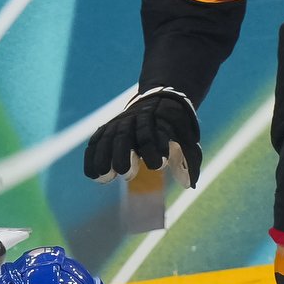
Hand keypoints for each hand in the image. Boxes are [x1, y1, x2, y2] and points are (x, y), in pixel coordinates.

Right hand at [84, 86, 201, 184]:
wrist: (160, 99)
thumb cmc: (175, 126)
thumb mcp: (187, 137)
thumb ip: (190, 159)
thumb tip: (190, 184)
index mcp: (155, 119)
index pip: (150, 133)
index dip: (152, 148)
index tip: (157, 165)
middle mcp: (134, 119)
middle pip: (124, 135)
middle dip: (122, 154)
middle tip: (124, 173)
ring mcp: (119, 123)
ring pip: (107, 138)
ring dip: (103, 157)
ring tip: (105, 177)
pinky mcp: (108, 128)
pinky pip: (96, 141)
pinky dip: (92, 157)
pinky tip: (92, 174)